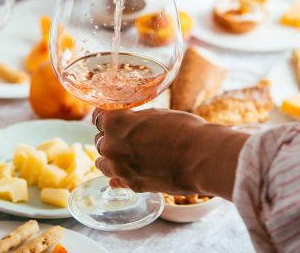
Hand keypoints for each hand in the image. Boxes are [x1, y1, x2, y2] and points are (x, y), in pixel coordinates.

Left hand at [92, 108, 247, 198]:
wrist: (201, 157)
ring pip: (103, 163)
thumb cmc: (184, 130)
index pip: (97, 117)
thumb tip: (131, 124)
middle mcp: (110, 146)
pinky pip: (117, 181)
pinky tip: (124, 174)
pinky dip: (119, 176)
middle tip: (126, 137)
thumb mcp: (156, 114)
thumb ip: (136, 120)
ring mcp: (119, 168)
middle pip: (100, 141)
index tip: (112, 118)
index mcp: (115, 123)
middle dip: (110, 138)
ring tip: (123, 156)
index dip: (106, 117)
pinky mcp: (132, 185)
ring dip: (111, 158)